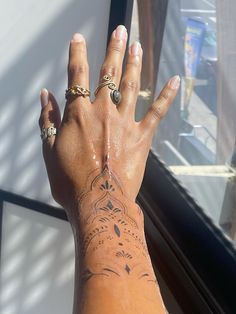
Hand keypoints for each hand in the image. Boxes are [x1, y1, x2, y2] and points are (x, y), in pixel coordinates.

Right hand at [39, 25, 179, 210]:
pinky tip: (175, 79)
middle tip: (120, 30)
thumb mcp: (49, 150)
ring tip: (137, 45)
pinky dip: (167, 95)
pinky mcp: (142, 137)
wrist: (98, 202)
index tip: (78, 38)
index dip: (77, 54)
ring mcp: (125, 123)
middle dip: (114, 49)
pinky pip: (157, 112)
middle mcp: (103, 112)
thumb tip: (44, 95)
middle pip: (109, 73)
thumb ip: (47, 120)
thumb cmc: (70, 181)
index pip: (77, 76)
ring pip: (132, 85)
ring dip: (135, 63)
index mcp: (78, 114)